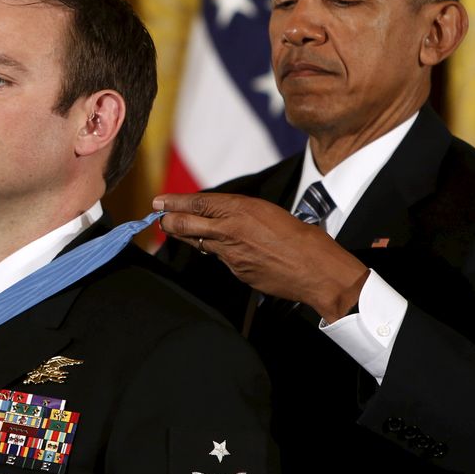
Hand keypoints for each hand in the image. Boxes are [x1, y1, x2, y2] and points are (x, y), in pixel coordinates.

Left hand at [153, 192, 368, 323]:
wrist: (317, 270)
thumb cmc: (301, 237)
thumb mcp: (269, 213)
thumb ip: (243, 214)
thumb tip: (223, 215)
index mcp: (242, 209)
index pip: (198, 203)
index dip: (175, 202)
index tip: (159, 201)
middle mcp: (231, 230)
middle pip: (186, 225)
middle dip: (168, 221)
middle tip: (158, 217)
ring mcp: (231, 254)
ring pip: (200, 244)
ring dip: (189, 237)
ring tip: (178, 230)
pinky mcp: (237, 272)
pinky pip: (221, 260)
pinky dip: (218, 253)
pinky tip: (223, 251)